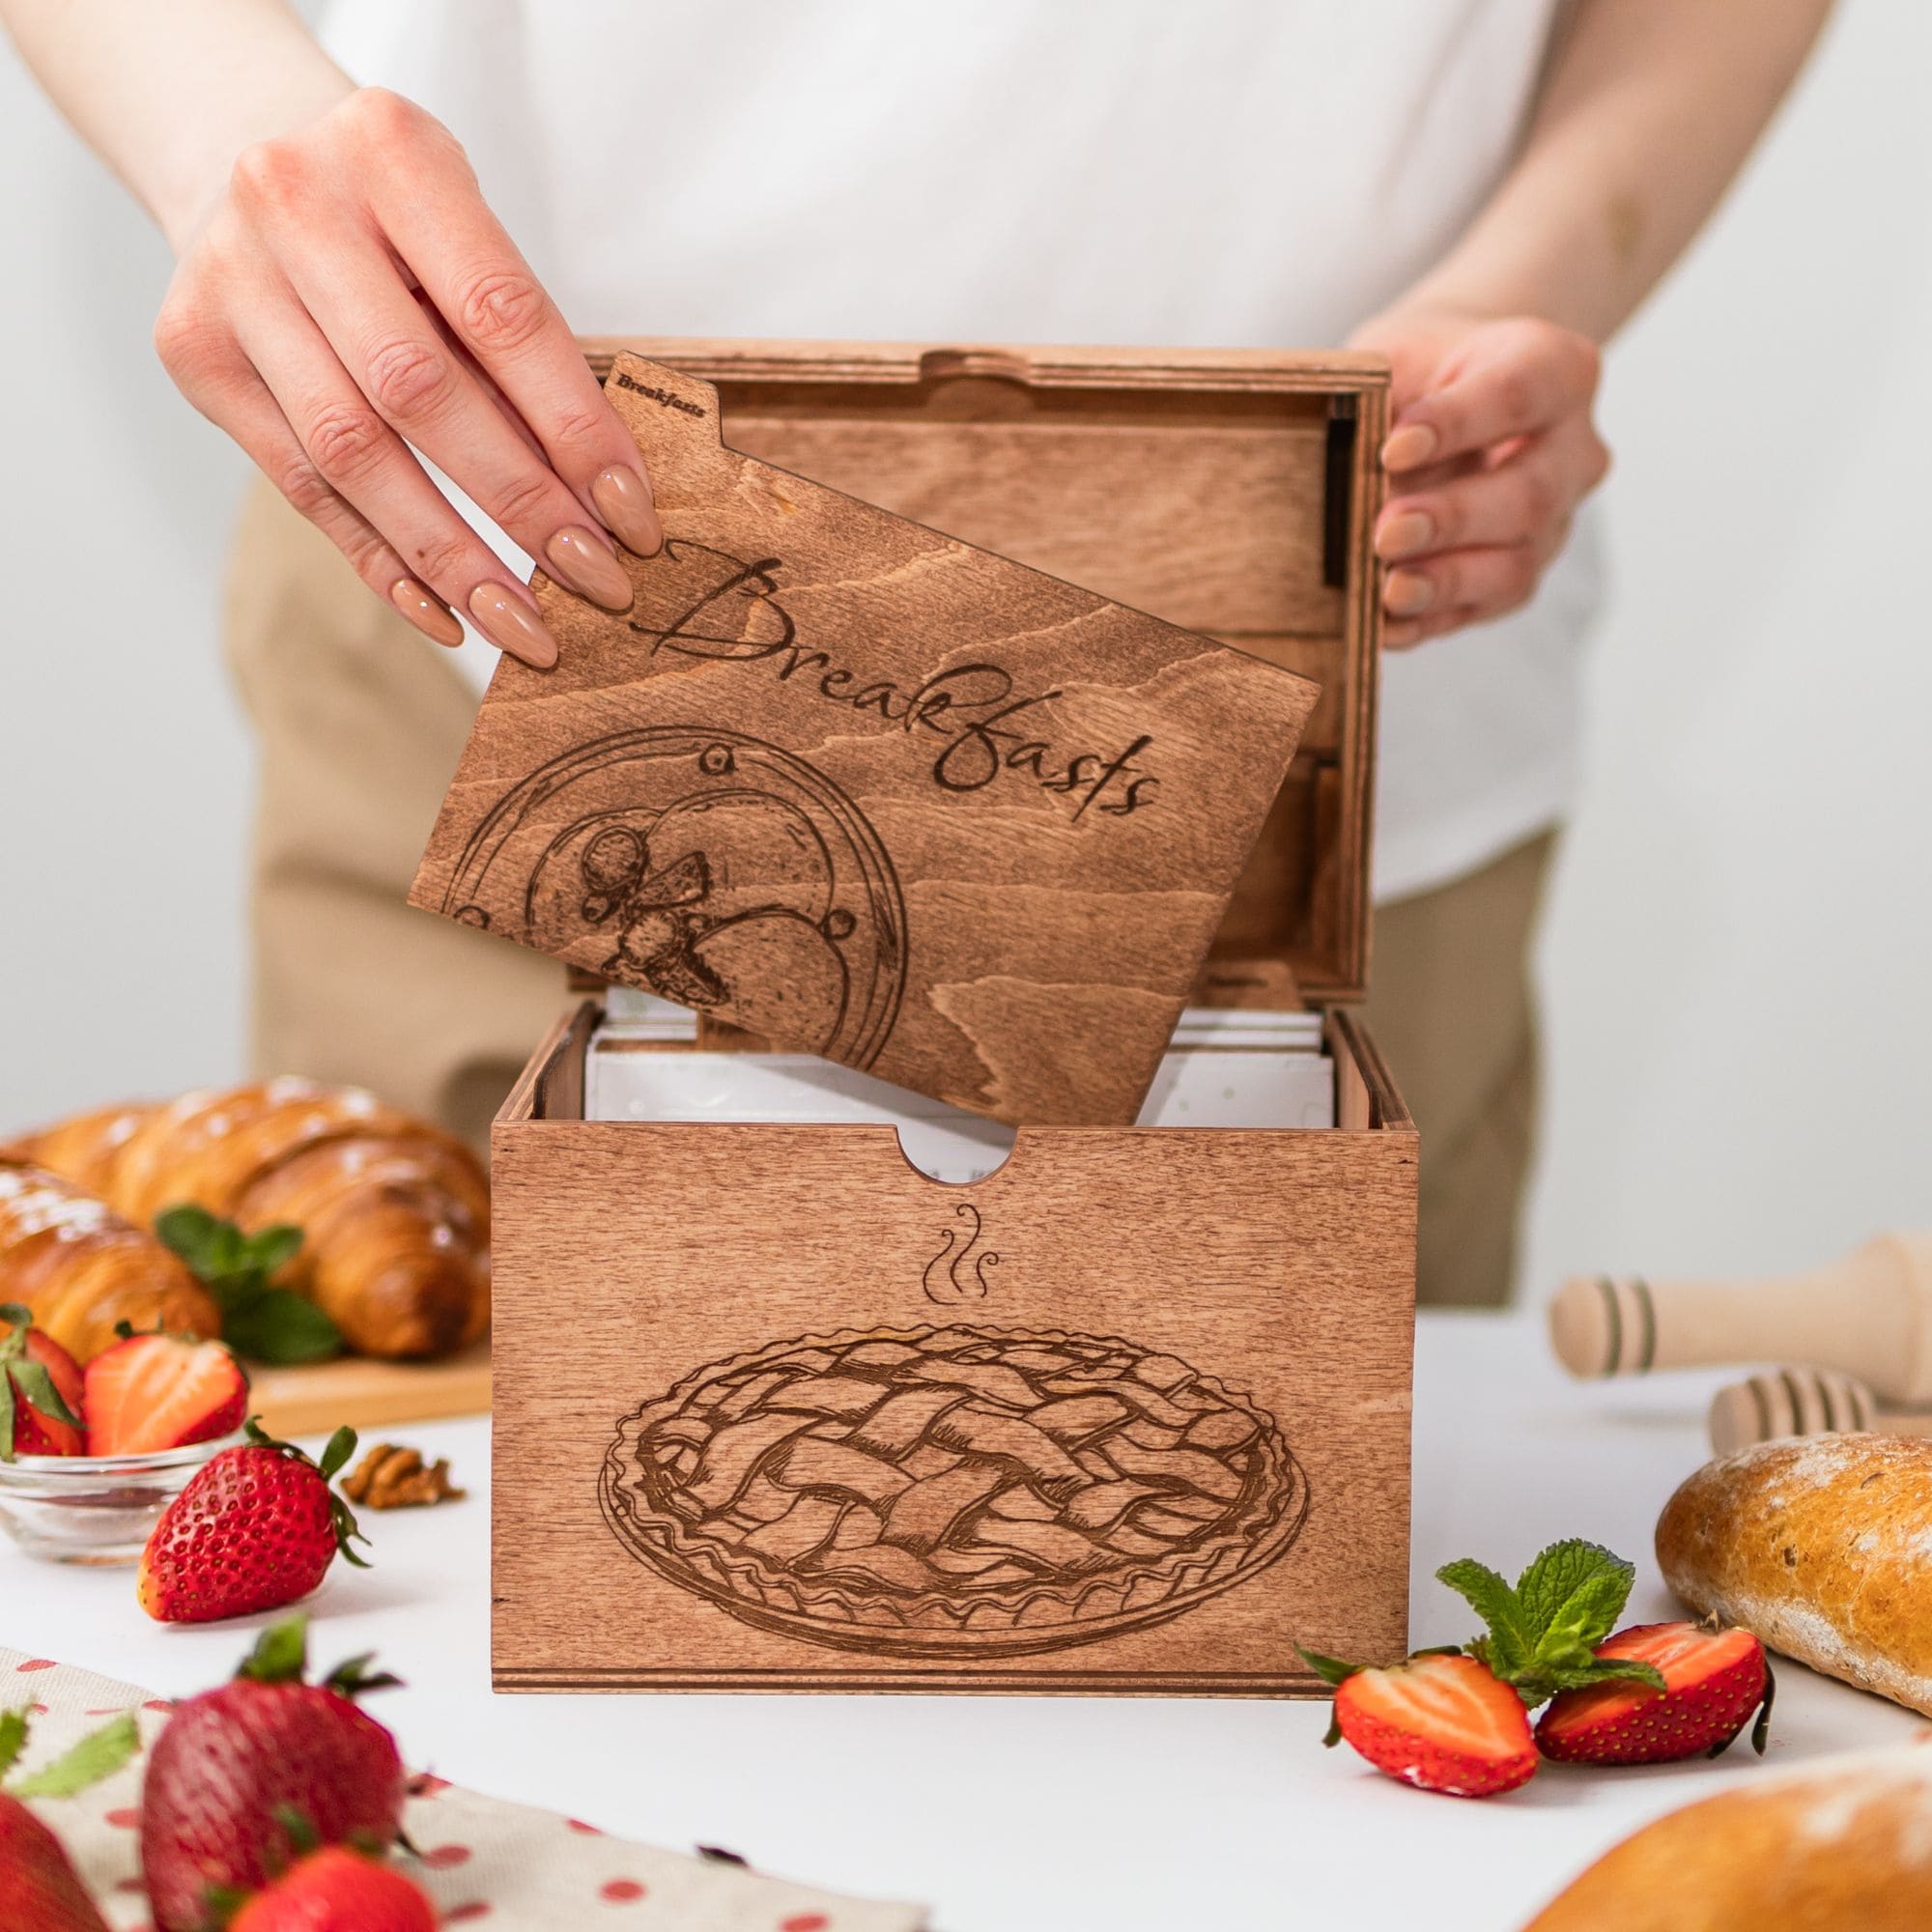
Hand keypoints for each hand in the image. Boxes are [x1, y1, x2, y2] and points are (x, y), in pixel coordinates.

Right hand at [153, 87, 660, 666]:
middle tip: (594, 583)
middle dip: (521, 504)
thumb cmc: (398, 219)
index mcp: (388, 150)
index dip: (576, 429)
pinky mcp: (195, 355)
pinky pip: (302, 487)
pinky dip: (382, 561)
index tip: (631, 518)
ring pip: (351, 453)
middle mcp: (290, 203)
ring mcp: (229, 280)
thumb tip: (601, 502)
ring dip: (451, 556)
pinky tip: (446, 614)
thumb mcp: (470, 238)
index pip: (503, 316)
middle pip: (419, 392)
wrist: (250, 163)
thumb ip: (523, 350)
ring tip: (525, 625)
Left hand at [1349, 310, 1608, 647]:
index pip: (1516, 393)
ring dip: (1445, 581)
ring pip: (1515, 564)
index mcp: (1555, 370)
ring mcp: (1553, 522)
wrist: (1447, 400)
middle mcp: (1572, 451)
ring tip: (1387, 590)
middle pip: (1528, 494)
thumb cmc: (1423, 373)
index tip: (1393, 449)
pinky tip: (1383, 626)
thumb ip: (1378, 393)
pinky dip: (1428, 620)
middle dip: (1453, 519)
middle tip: (1385, 532)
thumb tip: (1338, 458)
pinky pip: (1481, 608)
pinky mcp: (1518, 576)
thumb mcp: (1399, 356)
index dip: (1458, 424)